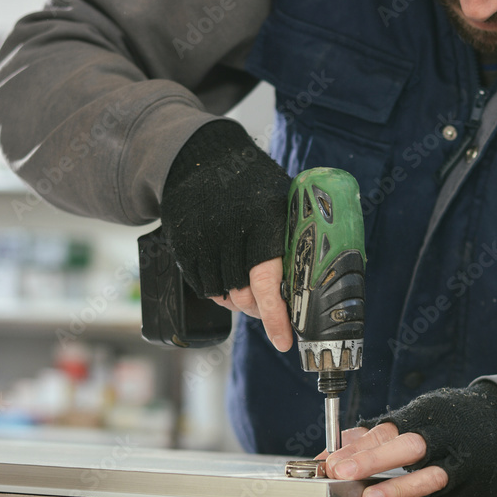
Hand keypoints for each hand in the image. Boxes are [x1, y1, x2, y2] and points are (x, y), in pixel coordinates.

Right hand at [160, 119, 291, 349]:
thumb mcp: (281, 200)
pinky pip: (202, 287)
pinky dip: (217, 291)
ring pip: (222, 295)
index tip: (284, 341)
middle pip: (244, 295)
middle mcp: (229, 231)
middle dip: (260, 309)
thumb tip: (315, 286)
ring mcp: (201, 239)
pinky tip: (227, 277)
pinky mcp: (182, 245)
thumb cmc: (252, 183)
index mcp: (263, 220)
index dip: (276, 316)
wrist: (201, 155)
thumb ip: (292, 239)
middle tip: (270, 308)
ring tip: (248, 286)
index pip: (268, 281)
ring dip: (238, 301)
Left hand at [325, 383, 496, 496]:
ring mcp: (456, 461)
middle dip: (371, 459)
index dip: (355, 447)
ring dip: (396, 488)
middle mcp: (438, 437)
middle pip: (403, 447)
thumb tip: (331, 453)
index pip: (383, 431)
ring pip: (426, 475)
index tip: (329, 461)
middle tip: (340, 472)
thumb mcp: (413, 420)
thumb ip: (373, 437)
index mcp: (420, 417)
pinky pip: (442, 495)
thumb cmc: (448, 424)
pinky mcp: (468, 484)